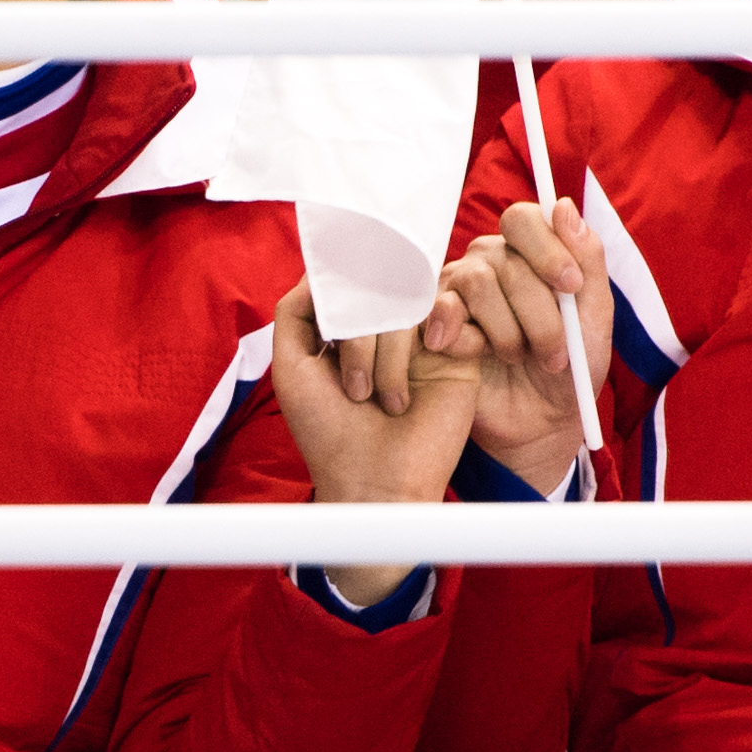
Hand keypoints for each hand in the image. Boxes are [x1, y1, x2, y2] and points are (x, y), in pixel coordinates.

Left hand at [265, 278, 486, 607]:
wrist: (377, 484)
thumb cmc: (329, 434)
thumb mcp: (293, 369)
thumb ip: (295, 313)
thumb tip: (321, 267)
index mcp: (349, 329)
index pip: (349, 282)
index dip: (343, 293)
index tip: (338, 326)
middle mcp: (386, 329)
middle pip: (377, 288)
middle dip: (359, 336)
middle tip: (354, 389)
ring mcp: (423, 339)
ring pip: (409, 301)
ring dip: (388, 352)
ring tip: (382, 400)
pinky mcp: (458, 352)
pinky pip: (451, 310)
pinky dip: (437, 331)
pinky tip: (429, 361)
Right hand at [420, 198, 597, 492]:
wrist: (543, 423)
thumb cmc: (571, 367)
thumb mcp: (594, 315)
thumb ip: (587, 257)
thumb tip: (561, 204)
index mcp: (527, 253)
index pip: (523, 218)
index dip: (548, 248)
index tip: (571, 286)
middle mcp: (487, 263)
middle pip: (506, 259)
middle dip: (540, 312)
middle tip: (555, 353)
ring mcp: (454, 291)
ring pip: (476, 282)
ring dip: (509, 331)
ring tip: (519, 358)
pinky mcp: (432, 324)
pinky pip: (443, 312)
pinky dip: (469, 341)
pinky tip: (480, 357)